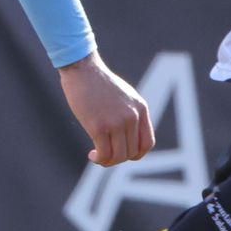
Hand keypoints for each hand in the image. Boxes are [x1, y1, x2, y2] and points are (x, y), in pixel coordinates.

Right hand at [59, 52, 154, 166]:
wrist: (83, 69)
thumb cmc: (98, 83)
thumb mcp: (123, 96)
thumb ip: (129, 113)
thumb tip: (126, 137)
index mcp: (140, 109)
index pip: (147, 143)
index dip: (136, 154)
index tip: (122, 153)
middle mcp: (132, 117)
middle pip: (131, 152)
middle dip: (118, 158)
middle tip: (104, 154)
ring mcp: (117, 122)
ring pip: (119, 156)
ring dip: (107, 162)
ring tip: (97, 156)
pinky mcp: (99, 126)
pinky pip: (104, 153)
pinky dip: (99, 159)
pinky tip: (91, 155)